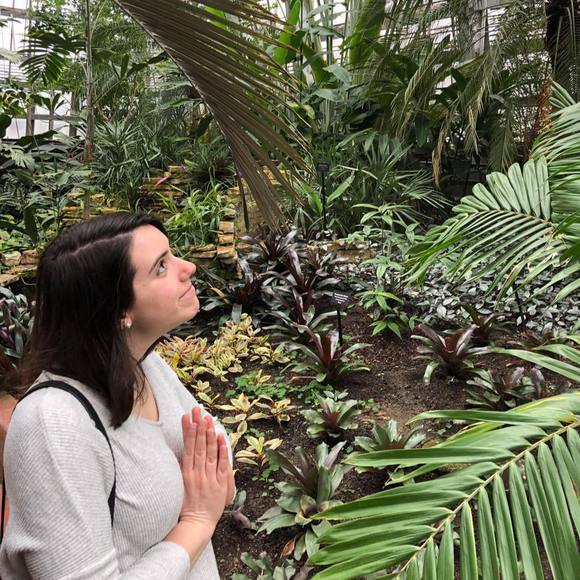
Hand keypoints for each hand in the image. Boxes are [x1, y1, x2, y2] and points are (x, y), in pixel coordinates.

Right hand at [178, 407, 234, 527]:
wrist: (196, 523)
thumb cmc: (187, 505)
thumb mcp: (180, 485)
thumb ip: (181, 468)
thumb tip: (179, 452)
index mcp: (186, 472)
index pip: (187, 447)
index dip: (188, 431)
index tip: (187, 417)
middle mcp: (197, 472)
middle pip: (198, 445)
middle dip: (198, 426)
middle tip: (197, 410)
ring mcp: (209, 477)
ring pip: (209, 452)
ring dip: (208, 434)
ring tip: (207, 419)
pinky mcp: (220, 484)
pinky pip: (221, 464)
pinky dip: (221, 451)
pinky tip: (221, 438)